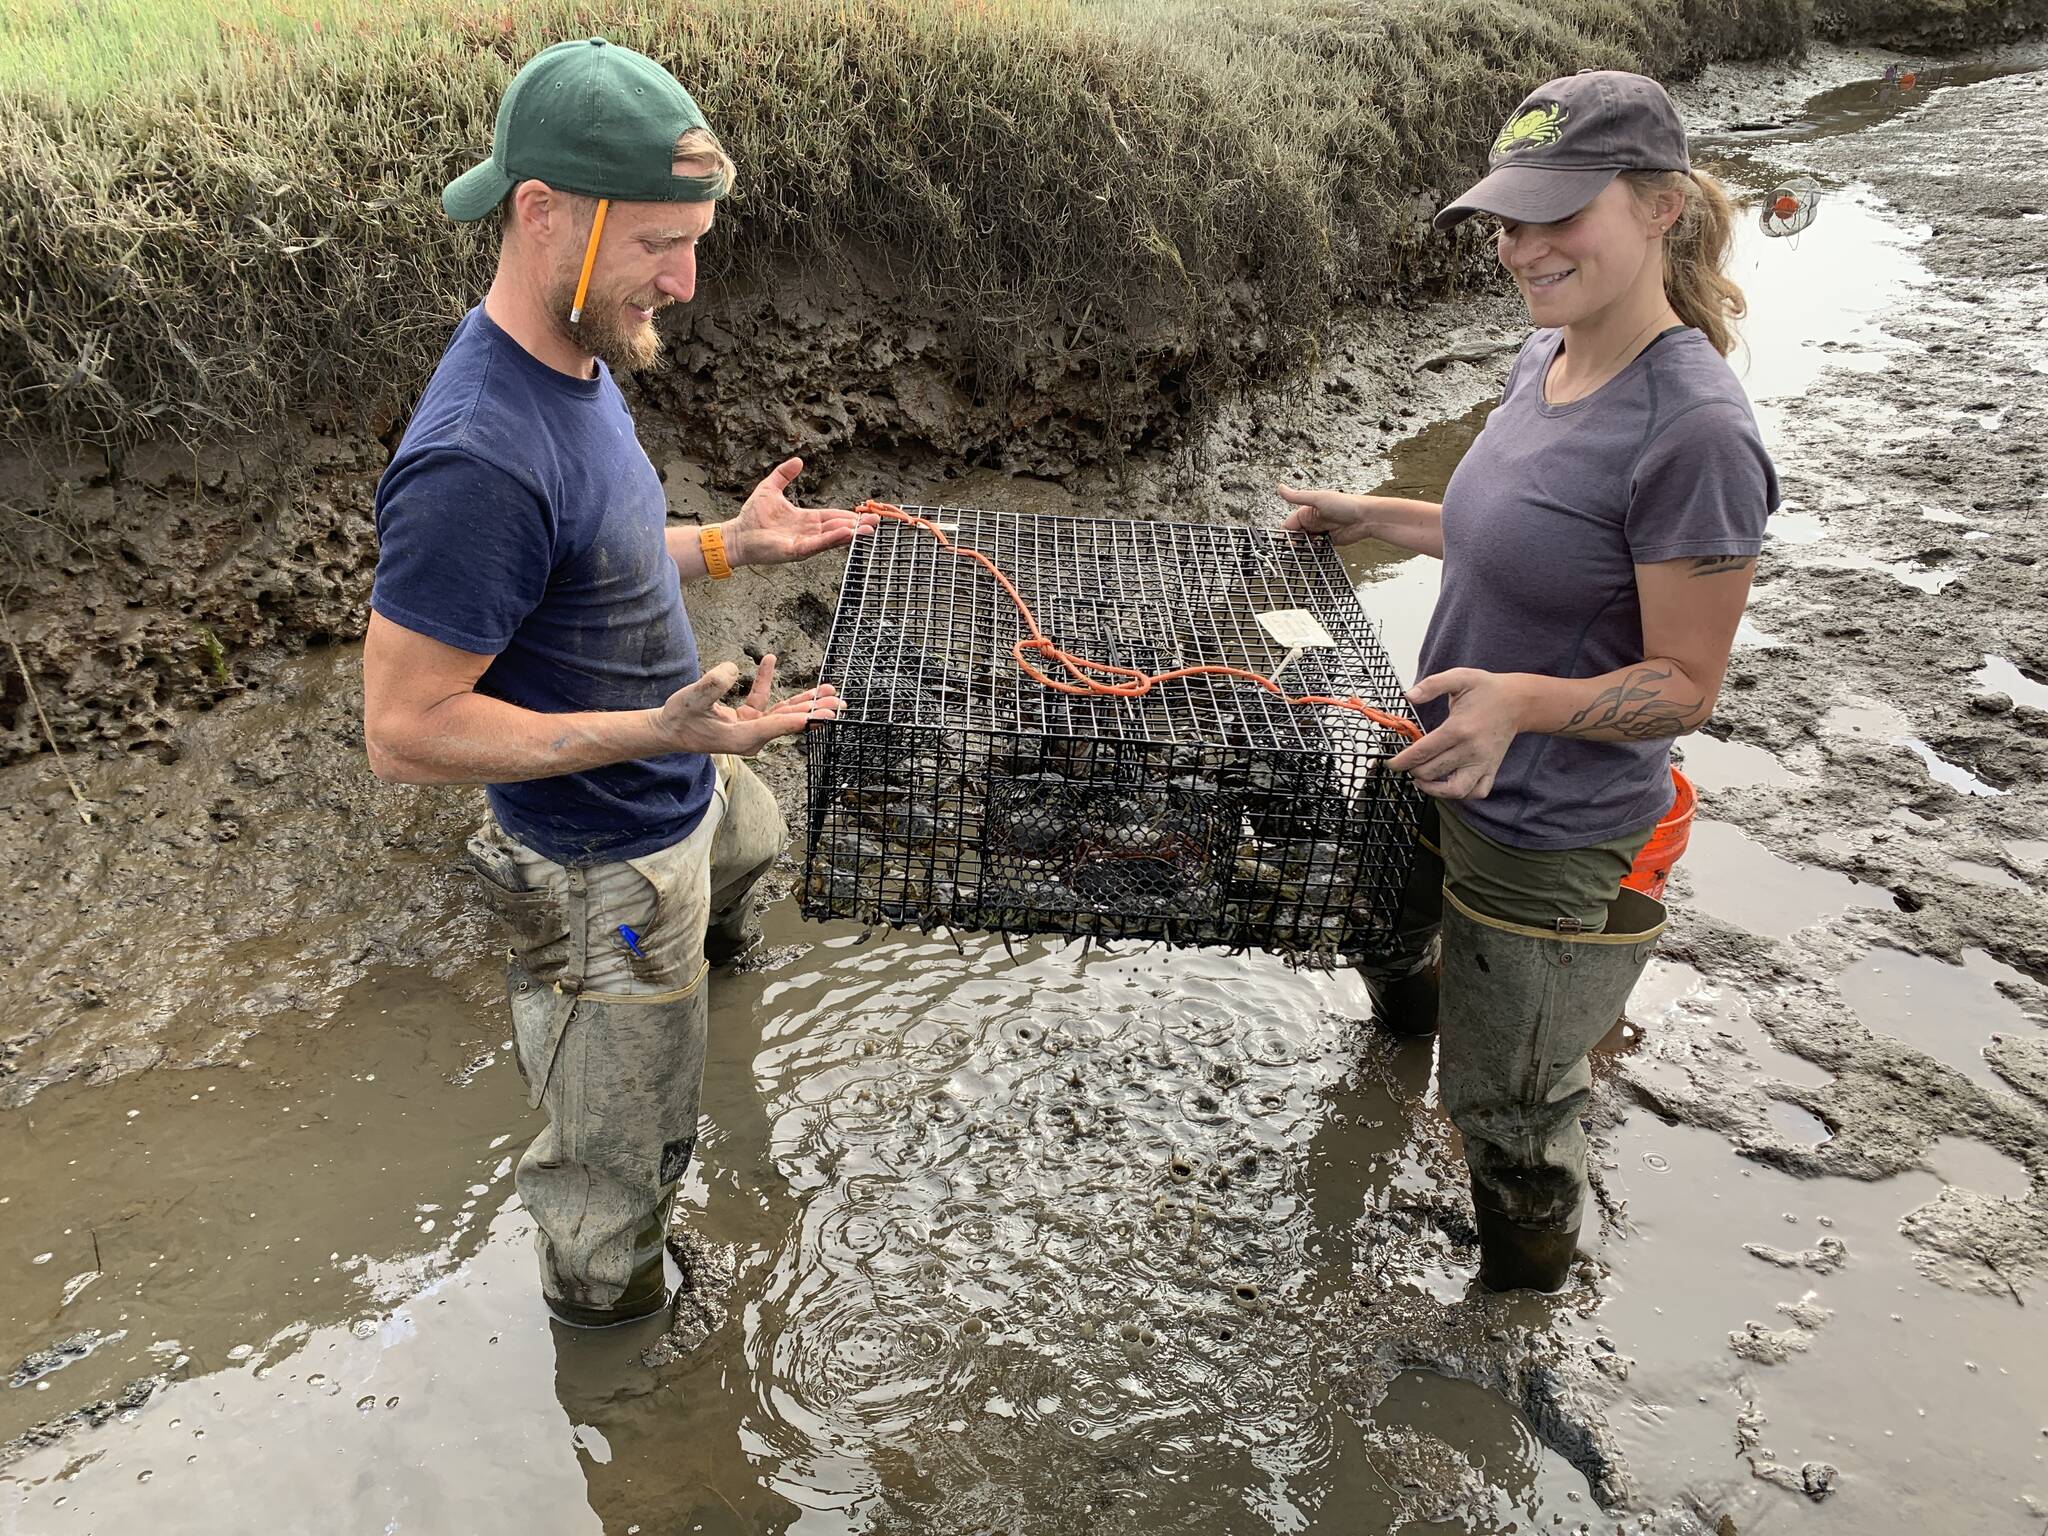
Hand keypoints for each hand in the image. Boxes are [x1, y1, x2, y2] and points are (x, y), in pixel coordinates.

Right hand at [650, 654, 842, 755]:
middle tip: (839, 704)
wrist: (668, 730)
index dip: (801, 719)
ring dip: (804, 701)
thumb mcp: (691, 699)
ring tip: (828, 691)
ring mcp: (750, 728)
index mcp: (742, 737)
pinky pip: (764, 701)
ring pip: (783, 713)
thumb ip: (711, 684)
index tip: (825, 716)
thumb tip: (733, 668)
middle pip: (788, 722)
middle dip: (815, 711)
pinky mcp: (746, 720)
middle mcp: (751, 736)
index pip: (776, 725)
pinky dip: (767, 681)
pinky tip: (769, 660)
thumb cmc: (678, 718)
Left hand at [724, 457, 877, 566]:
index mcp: (805, 519)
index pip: (831, 516)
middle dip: (856, 526)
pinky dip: (832, 539)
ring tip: (868, 530)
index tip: (865, 513)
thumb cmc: (751, 516)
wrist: (736, 535)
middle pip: (837, 529)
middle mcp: (807, 533)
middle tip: (876, 522)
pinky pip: (817, 545)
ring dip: (850, 534)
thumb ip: (784, 474)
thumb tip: (798, 460)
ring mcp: (803, 543)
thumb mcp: (770, 488)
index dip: (848, 515)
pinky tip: (845, 534)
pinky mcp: (795, 551)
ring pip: (831, 538)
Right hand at [1276, 484, 1377, 544]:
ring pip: (1305, 544)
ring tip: (1305, 552)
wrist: (1366, 517)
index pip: (1289, 525)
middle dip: (1294, 544)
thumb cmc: (1345, 504)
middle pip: (1296, 536)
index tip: (1288, 542)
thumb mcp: (1318, 499)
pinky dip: (1313, 552)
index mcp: (1307, 511)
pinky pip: (1316, 549)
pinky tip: (1314, 553)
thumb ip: (1297, 497)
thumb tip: (1280, 488)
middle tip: (1296, 550)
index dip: (1286, 535)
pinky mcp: (1329, 542)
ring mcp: (1321, 532)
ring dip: (1303, 549)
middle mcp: (1313, 522)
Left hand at [1388, 668, 1528, 799]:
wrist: (1518, 701)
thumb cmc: (1487, 689)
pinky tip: (1448, 784)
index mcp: (1458, 729)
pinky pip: (1477, 792)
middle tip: (1407, 764)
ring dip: (1434, 789)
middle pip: (1432, 772)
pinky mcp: (1491, 769)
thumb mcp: (1459, 677)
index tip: (1391, 763)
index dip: (1401, 761)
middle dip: (1413, 770)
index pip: (1422, 752)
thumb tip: (1408, 695)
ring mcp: (1483, 763)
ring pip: (1455, 790)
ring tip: (1422, 780)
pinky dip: (1461, 795)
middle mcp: (1471, 750)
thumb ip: (1432, 685)